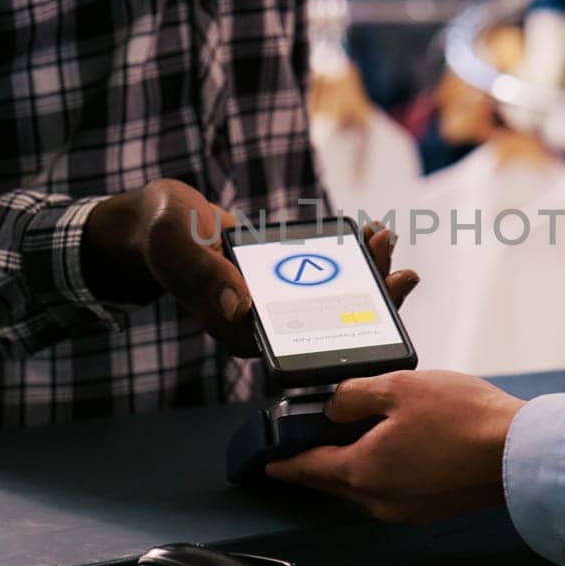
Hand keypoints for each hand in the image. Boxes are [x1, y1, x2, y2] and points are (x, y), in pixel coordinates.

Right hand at [82, 180, 418, 353]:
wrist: (162, 220)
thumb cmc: (163, 236)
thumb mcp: (179, 247)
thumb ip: (206, 275)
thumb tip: (240, 307)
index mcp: (236, 329)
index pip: (296, 346)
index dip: (339, 336)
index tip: (374, 317)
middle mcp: (260, 323)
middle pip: (325, 325)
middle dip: (368, 302)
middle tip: (402, 274)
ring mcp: (273, 302)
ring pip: (331, 298)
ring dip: (366, 274)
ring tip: (389, 242)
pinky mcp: (282, 280)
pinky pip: (324, 273)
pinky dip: (350, 255)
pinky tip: (373, 233)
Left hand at [266, 371, 525, 523]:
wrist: (520, 452)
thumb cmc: (463, 417)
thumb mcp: (399, 388)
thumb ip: (354, 395)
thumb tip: (334, 408)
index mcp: (363, 471)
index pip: (309, 469)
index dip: (284, 464)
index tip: (268, 465)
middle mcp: (380, 499)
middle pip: (334, 482)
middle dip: (315, 466)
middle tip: (301, 449)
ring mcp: (408, 508)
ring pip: (363, 489)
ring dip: (351, 468)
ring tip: (348, 441)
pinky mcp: (432, 507)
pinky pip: (391, 491)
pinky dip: (381, 472)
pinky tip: (392, 450)